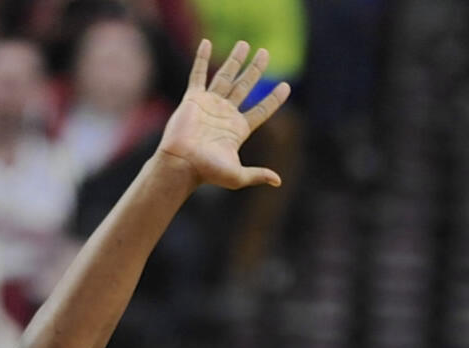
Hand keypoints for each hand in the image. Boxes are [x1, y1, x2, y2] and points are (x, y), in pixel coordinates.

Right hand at [155, 39, 289, 190]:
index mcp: (239, 129)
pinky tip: (206, 43)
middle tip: (265, 53)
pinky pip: (198, 74)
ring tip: (244, 45)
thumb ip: (257, 175)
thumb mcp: (238, 176)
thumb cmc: (208, 172)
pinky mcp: (193, 99)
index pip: (261, 110)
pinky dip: (201, 58)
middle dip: (255, 70)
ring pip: (225, 76)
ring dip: (235, 60)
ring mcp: (210, 104)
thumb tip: (278, 182)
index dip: (274, 99)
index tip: (286, 86)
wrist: (182, 164)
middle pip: (245, 86)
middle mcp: (226, 113)